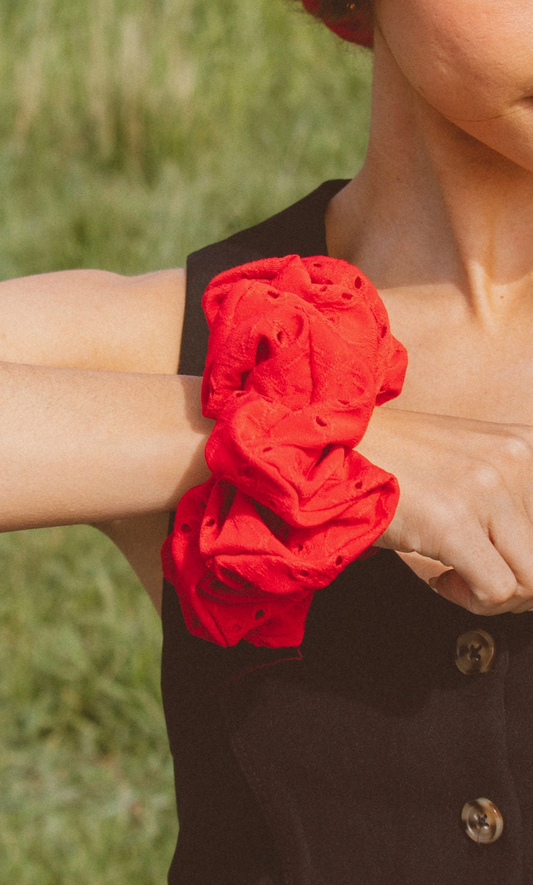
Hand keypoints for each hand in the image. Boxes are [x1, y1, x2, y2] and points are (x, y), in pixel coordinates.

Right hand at [357, 407, 532, 614]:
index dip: (528, 557)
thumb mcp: (471, 465)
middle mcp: (517, 460)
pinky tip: (440, 576)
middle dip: (516, 580)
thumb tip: (528, 557)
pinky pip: (497, 591)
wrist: (335, 449)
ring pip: (532, 580)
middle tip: (475, 573)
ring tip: (456, 573)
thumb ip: (508, 497)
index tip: (502, 560)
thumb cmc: (393, 461)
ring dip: (493, 592)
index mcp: (527, 446)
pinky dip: (469, 598)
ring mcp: (487, 488)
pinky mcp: (455, 520)